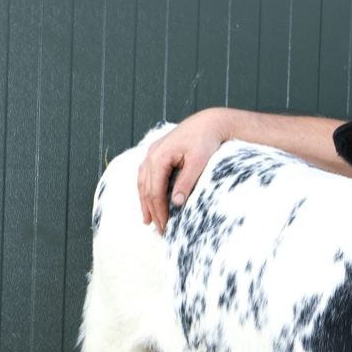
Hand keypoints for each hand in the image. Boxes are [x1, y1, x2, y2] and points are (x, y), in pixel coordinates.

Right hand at [138, 109, 227, 232]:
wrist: (208, 122)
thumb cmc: (205, 140)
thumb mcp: (199, 162)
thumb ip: (187, 182)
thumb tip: (176, 203)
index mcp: (159, 157)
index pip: (155, 190)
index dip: (159, 210)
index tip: (165, 226)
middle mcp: (151, 155)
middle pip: (147, 188)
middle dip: (152, 210)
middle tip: (160, 229)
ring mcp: (152, 152)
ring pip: (143, 182)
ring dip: (145, 201)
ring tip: (148, 219)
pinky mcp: (157, 152)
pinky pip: (146, 174)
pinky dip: (147, 188)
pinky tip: (149, 199)